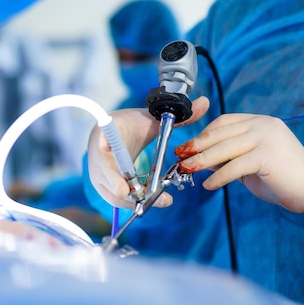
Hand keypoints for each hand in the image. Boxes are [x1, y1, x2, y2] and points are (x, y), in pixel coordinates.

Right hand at [87, 97, 209, 208]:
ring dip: (138, 200)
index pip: (104, 145)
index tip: (112, 162)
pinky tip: (158, 199)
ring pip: (115, 195)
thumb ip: (178, 116)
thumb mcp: (150, 119)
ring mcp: (98, 176)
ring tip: (165, 199)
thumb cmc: (127, 126)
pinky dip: (138, 201)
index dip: (107, 154)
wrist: (105, 135)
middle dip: (130, 190)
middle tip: (155, 197)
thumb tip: (205, 102)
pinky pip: (119, 200)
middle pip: (109, 178)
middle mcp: (99, 159)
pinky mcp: (103, 188)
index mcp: (107, 136)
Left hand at [175, 114, 303, 213]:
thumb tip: (200, 158)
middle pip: (221, 133)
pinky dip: (219, 177)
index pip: (224, 122)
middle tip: (179, 156)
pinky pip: (234, 166)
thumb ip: (229, 156)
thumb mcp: (250, 162)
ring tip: (187, 170)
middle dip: (196, 145)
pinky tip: (209, 185)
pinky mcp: (267, 156)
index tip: (188, 146)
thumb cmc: (280, 177)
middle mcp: (263, 125)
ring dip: (201, 160)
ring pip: (224, 148)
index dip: (204, 133)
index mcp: (260, 122)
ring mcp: (266, 138)